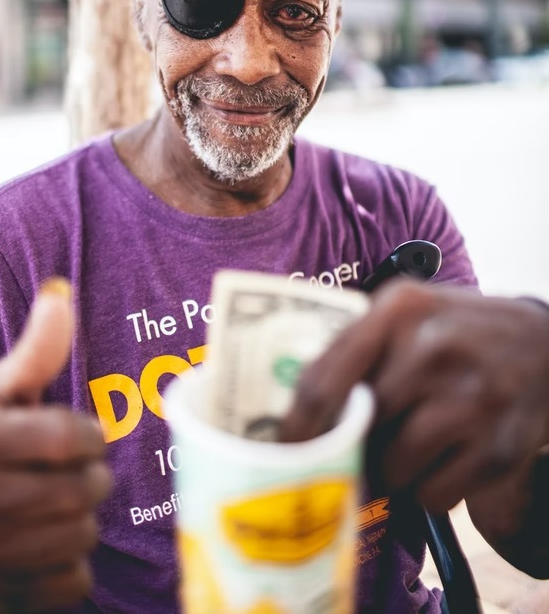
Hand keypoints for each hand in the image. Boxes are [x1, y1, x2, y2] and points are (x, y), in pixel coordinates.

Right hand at [0, 279, 111, 611]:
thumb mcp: (1, 395)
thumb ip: (36, 350)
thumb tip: (59, 292)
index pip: (68, 437)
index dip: (90, 435)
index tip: (82, 436)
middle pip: (80, 490)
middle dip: (91, 480)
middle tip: (73, 475)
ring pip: (81, 537)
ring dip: (83, 522)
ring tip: (59, 508)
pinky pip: (72, 584)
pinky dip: (72, 567)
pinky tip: (46, 549)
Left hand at [280, 282, 548, 513]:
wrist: (546, 346)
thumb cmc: (455, 332)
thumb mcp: (408, 313)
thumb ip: (354, 347)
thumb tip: (294, 411)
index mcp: (399, 309)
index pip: (325, 378)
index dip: (295, 425)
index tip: (280, 450)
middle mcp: (432, 348)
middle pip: (359, 427)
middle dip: (356, 442)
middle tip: (366, 438)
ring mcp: (470, 398)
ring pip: (394, 466)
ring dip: (396, 466)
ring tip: (419, 438)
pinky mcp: (499, 446)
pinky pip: (434, 493)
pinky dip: (432, 486)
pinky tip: (450, 455)